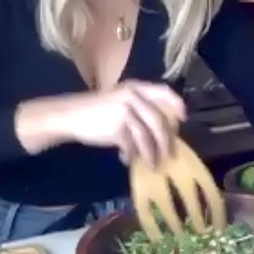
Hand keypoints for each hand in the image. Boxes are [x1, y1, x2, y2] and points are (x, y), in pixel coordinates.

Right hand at [58, 80, 186, 168]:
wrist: (69, 116)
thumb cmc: (96, 111)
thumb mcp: (119, 101)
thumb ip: (139, 109)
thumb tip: (162, 133)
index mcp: (135, 88)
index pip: (162, 91)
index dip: (176, 104)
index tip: (184, 118)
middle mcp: (132, 97)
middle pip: (158, 121)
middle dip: (166, 141)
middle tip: (170, 155)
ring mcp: (124, 111)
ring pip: (147, 136)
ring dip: (152, 154)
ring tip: (153, 165)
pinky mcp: (116, 128)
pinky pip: (131, 146)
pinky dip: (132, 155)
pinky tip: (127, 159)